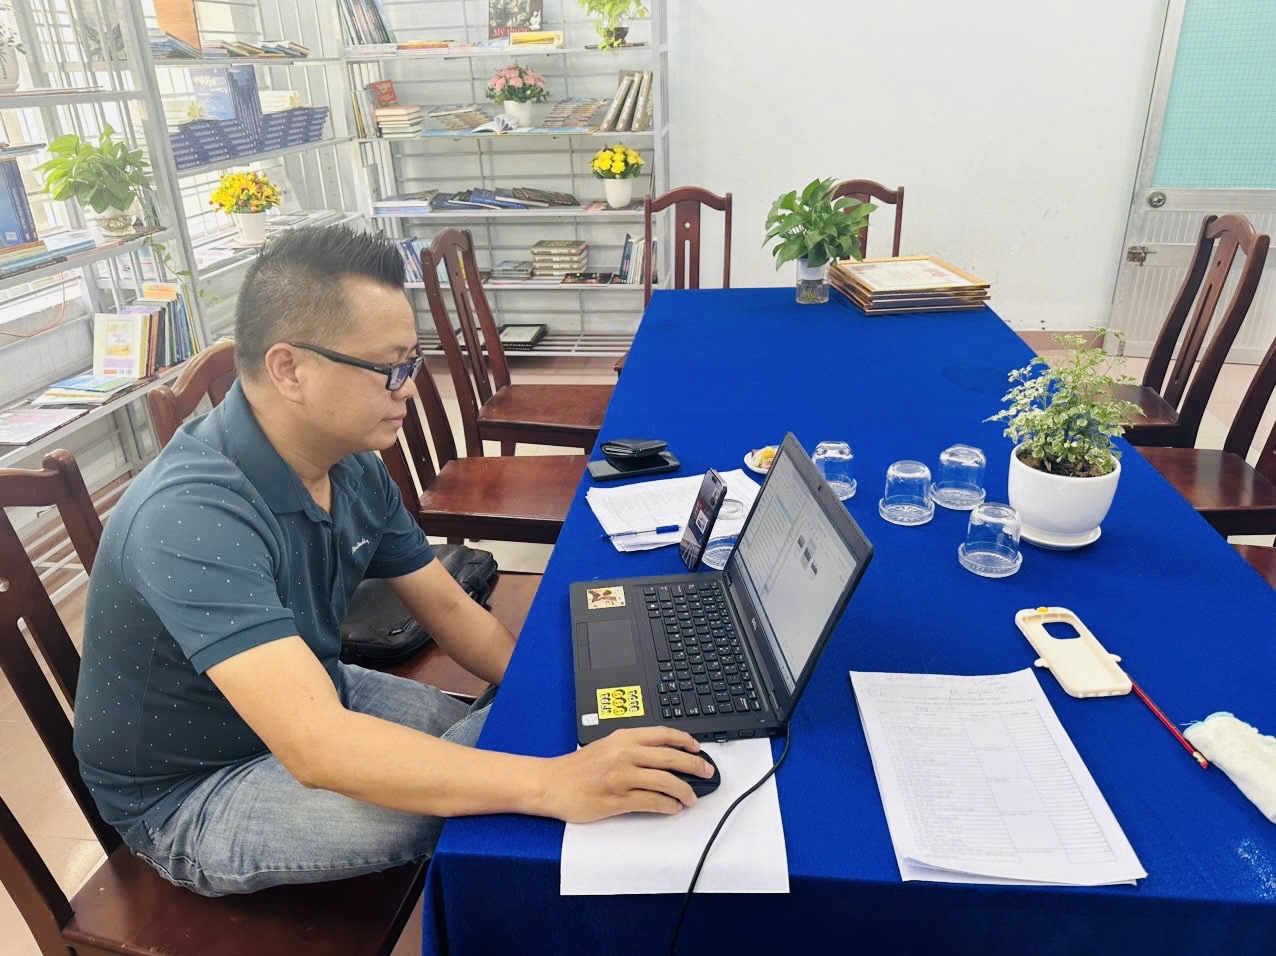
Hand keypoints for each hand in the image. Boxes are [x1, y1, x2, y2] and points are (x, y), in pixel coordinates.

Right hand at [543, 727, 714, 822]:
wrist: (550, 783)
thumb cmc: (576, 767)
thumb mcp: (606, 746)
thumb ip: (631, 747)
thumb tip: (661, 755)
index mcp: (623, 738)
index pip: (662, 734)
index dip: (685, 740)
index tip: (698, 747)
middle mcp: (624, 755)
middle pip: (670, 757)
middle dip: (694, 765)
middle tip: (707, 772)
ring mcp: (621, 778)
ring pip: (664, 782)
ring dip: (684, 790)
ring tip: (692, 798)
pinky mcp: (616, 801)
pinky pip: (650, 802)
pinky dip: (667, 805)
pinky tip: (673, 808)